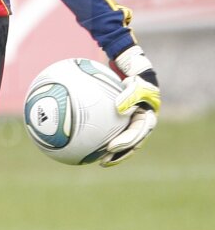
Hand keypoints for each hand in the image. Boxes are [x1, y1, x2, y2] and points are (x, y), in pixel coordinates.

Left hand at [99, 45, 160, 166]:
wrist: (133, 68)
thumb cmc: (135, 74)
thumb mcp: (137, 82)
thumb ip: (131, 94)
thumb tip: (119, 109)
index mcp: (147, 117)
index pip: (138, 133)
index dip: (127, 142)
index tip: (112, 147)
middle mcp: (140, 123)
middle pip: (131, 143)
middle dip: (119, 154)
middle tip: (104, 160)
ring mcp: (131, 123)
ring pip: (121, 140)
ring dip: (111, 152)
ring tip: (95, 159)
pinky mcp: (121, 121)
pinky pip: (108, 130)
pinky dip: (98, 136)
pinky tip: (83, 142)